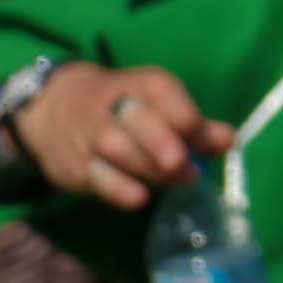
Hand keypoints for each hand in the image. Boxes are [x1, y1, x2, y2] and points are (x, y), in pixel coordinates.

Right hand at [12, 63, 233, 211]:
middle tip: (191, 170)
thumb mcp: (159, 104)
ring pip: (122, 153)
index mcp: (142, 84)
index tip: (209, 144)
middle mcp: (113, 106)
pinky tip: (141, 197)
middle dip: (167, 148)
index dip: (189, 121)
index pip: (165, 94)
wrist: (52, 109)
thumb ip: (196, 125)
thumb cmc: (124, 108)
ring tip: (178, 180)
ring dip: (153, 172)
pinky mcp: (75, 165)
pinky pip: (99, 179)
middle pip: (141, 125)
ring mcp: (90, 136)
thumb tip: (230, 141)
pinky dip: (121, 191)